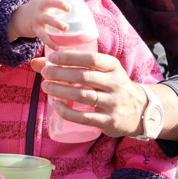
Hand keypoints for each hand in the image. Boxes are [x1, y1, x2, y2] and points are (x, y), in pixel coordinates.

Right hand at [8, 0, 79, 48]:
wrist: (18, 18)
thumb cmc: (39, 11)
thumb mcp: (45, 3)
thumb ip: (58, 4)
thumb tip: (79, 9)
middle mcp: (41, 6)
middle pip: (50, 2)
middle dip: (59, 4)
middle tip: (69, 9)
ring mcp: (37, 17)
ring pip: (46, 19)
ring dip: (56, 23)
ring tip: (66, 28)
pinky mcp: (34, 28)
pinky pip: (42, 35)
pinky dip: (49, 42)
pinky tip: (57, 47)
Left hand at [31, 49, 146, 137]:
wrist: (141, 111)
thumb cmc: (113, 87)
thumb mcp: (101, 73)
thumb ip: (73, 66)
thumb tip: (36, 63)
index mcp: (113, 67)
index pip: (91, 58)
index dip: (69, 57)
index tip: (52, 58)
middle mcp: (115, 83)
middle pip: (83, 76)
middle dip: (60, 74)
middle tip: (45, 73)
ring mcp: (113, 103)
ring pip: (83, 96)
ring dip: (61, 91)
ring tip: (46, 87)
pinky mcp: (109, 121)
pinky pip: (84, 117)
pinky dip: (67, 111)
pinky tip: (55, 105)